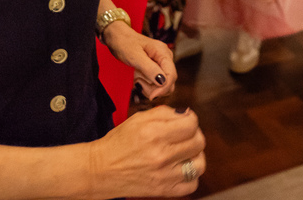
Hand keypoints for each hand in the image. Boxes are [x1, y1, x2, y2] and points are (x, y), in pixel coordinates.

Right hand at [88, 105, 205, 197]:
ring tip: (184, 153)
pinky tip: (180, 169)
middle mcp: (161, 155)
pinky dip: (190, 176)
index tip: (184, 121)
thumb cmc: (119, 142)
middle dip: (194, 135)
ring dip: (195, 156)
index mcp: (154, 133)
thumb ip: (164, 112)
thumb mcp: (138, 119)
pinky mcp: (164, 190)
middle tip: (183, 136)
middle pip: (199, 142)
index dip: (190, 120)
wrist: (102, 169)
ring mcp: (164, 175)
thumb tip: (186, 114)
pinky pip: (192, 184)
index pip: (192, 124)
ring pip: (200, 164)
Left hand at [102, 22, 177, 99]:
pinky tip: (137, 76)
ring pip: (161, 86)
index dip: (163, 88)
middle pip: (168, 83)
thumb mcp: (135, 56)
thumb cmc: (125, 43)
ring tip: (136, 76)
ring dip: (148, 86)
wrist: (118, 38)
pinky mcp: (156, 69)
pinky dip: (146, 84)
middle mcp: (165, 59)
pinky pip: (155, 84)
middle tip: (137, 80)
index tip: (151, 96)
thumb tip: (163, 81)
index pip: (172, 75)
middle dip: (153, 87)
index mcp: (163, 53)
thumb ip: (150, 69)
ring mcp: (161, 64)